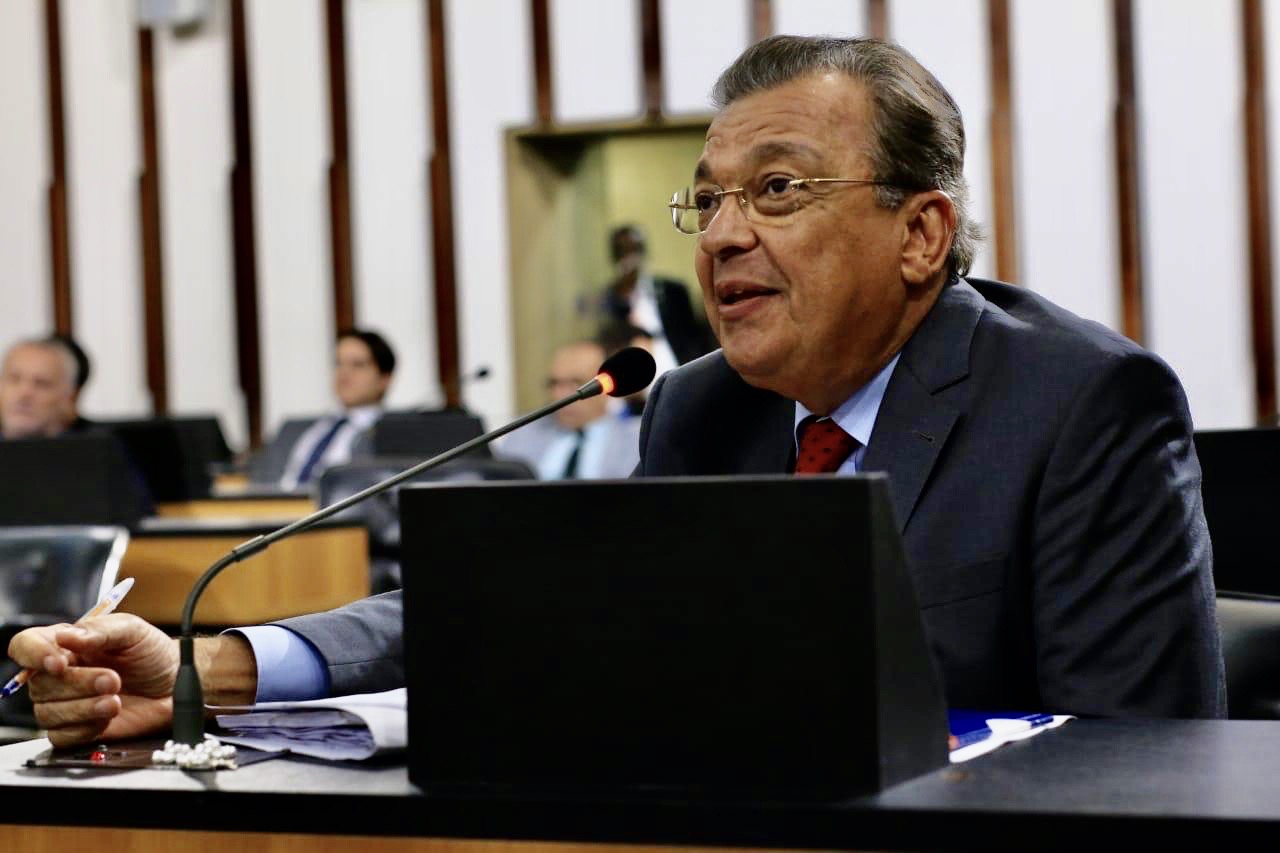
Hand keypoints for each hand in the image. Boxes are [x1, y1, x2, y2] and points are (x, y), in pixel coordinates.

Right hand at [7, 614, 176, 746]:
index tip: (60, 662)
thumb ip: (100, 630)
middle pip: (40, 685)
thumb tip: (66, 636)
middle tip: (112, 680)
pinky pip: (61, 737)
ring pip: (47, 713)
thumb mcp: (132, 630)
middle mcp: (60, 675)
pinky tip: (108, 717)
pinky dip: (85, 729)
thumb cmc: (152, 653)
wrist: (175, 683)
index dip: (35, 655)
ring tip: (115, 700)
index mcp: (65, 645)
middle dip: (78, 684)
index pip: (26, 646)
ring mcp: (66, 703)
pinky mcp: (77, 729)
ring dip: (83, 708)